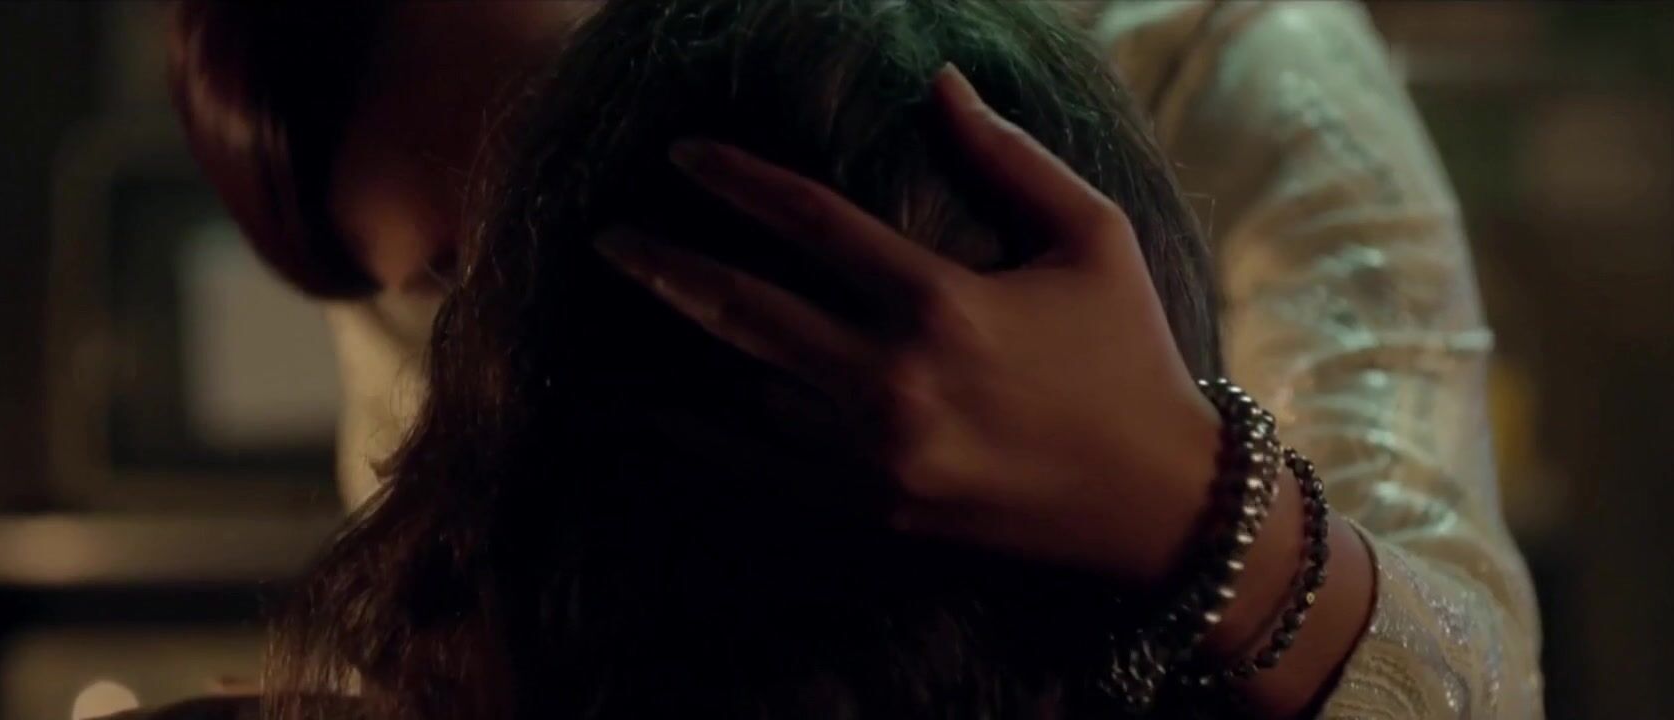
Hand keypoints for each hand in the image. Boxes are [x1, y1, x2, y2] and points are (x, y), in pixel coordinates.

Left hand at [593, 65, 1222, 588]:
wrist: (1157, 507)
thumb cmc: (1130, 355)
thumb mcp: (1093, 238)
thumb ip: (1010, 157)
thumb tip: (937, 81)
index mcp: (946, 303)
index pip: (812, 221)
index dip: (737, 179)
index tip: (681, 153)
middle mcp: (896, 382)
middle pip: (748, 309)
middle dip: (665, 266)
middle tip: (605, 236)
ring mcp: (875, 460)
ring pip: (746, 391)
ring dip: (680, 348)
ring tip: (626, 311)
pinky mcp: (872, 515)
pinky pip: (760, 471)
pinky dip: (700, 440)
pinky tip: (650, 417)